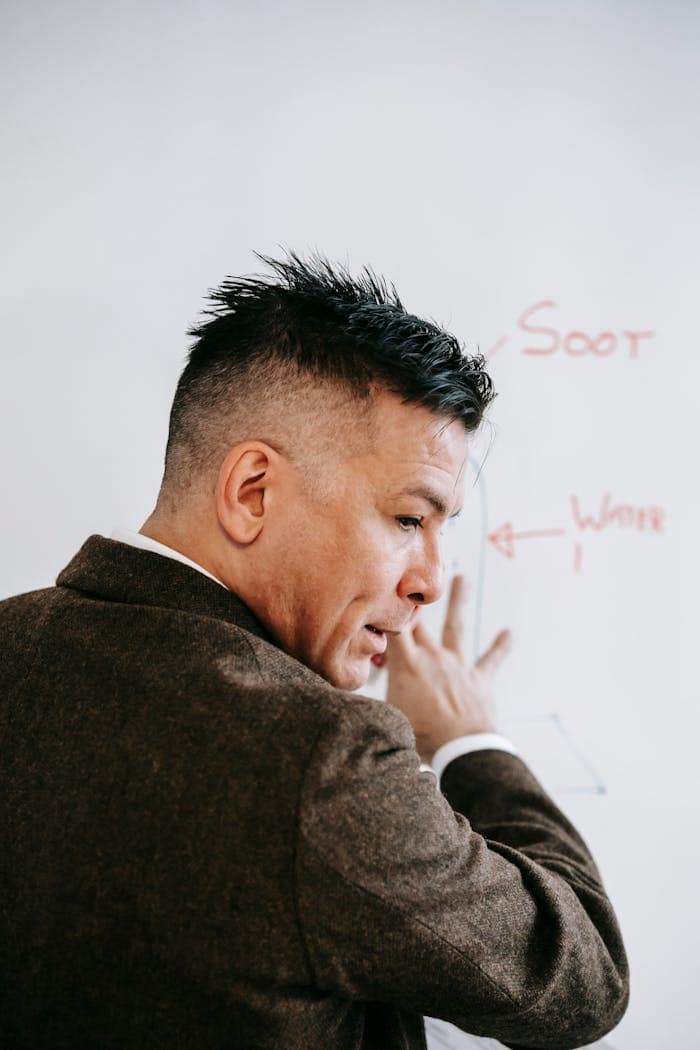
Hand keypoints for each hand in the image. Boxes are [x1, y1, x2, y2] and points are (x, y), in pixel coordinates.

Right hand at [384, 575, 511, 764]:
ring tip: (462, 578)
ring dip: (459, 602)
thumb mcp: (389, 716)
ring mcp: (457, 665)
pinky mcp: (479, 678)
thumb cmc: (423, 736)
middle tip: (414, 573)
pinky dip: (500, 646)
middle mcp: (432, 658)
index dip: (387, 609)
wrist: (461, 749)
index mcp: (408, 665)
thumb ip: (370, 700)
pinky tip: (509, 633)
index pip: (394, 628)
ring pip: (457, 626)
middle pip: (421, 621)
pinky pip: (491, 658)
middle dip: (415, 598)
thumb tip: (341, 697)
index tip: (383, 587)